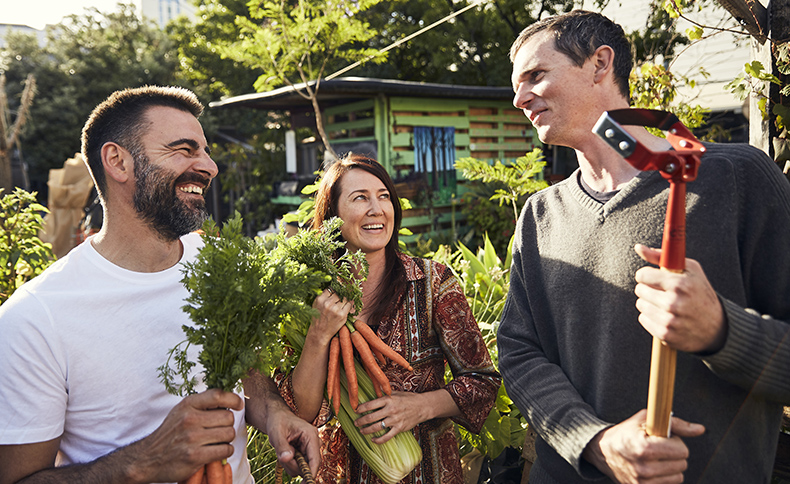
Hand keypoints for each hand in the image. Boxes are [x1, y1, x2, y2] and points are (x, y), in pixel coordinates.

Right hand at [127, 388, 242, 482]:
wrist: (148, 458)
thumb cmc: (171, 432)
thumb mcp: (182, 410)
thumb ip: (203, 403)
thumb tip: (229, 396)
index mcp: (188, 404)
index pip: (218, 395)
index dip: (233, 399)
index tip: (238, 405)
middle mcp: (190, 419)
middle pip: (228, 417)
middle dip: (227, 424)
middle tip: (219, 429)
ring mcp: (192, 438)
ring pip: (229, 434)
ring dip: (226, 439)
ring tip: (216, 440)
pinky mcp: (195, 456)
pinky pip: (225, 450)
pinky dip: (225, 451)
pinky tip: (216, 451)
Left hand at [264, 407, 320, 478]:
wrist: (278, 417)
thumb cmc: (278, 421)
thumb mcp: (276, 433)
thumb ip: (281, 446)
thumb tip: (287, 459)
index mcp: (310, 435)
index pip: (315, 460)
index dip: (311, 473)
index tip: (305, 483)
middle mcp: (314, 442)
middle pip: (309, 465)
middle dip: (294, 465)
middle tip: (281, 458)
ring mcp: (310, 448)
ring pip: (303, 467)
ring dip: (291, 464)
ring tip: (282, 452)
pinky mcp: (306, 452)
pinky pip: (300, 465)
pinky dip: (291, 463)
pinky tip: (286, 453)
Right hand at [309, 289, 353, 345]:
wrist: (320, 332)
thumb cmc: (318, 318)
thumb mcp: (316, 305)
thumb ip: (324, 296)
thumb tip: (334, 287)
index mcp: (320, 299)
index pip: (331, 289)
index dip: (334, 291)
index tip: (336, 293)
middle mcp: (327, 303)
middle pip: (338, 293)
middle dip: (340, 295)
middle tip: (339, 300)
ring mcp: (335, 309)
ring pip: (345, 298)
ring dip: (344, 300)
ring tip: (341, 305)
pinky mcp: (342, 315)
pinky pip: (349, 304)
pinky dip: (348, 306)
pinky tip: (344, 309)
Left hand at [354, 391, 428, 443]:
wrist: (423, 406)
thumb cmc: (408, 398)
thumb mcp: (396, 392)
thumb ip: (384, 392)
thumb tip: (373, 388)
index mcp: (388, 400)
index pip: (370, 404)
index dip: (360, 408)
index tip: (355, 410)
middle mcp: (391, 410)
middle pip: (371, 417)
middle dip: (361, 421)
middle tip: (356, 423)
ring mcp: (395, 420)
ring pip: (376, 427)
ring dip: (366, 430)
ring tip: (361, 430)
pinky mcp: (399, 428)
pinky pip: (386, 437)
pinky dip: (378, 440)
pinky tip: (373, 439)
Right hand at [583, 410, 704, 483]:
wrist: (603, 452)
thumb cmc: (626, 433)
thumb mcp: (645, 420)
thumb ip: (675, 424)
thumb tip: (700, 429)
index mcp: (644, 447)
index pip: (681, 450)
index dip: (675, 442)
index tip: (664, 439)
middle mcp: (643, 467)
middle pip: (682, 464)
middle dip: (674, 454)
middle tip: (659, 448)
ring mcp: (642, 482)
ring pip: (678, 477)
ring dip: (671, 467)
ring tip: (656, 459)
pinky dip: (665, 477)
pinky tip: (654, 469)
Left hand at [634, 244, 725, 352]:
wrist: (717, 327)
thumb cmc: (700, 292)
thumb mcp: (689, 270)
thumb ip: (661, 257)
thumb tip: (638, 247)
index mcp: (680, 284)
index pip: (642, 275)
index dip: (647, 275)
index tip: (653, 278)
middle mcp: (674, 303)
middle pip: (639, 290)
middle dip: (648, 289)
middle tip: (662, 291)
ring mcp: (669, 321)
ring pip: (640, 305)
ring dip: (649, 303)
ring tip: (665, 304)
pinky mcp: (666, 335)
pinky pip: (643, 319)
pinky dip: (650, 317)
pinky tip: (665, 316)